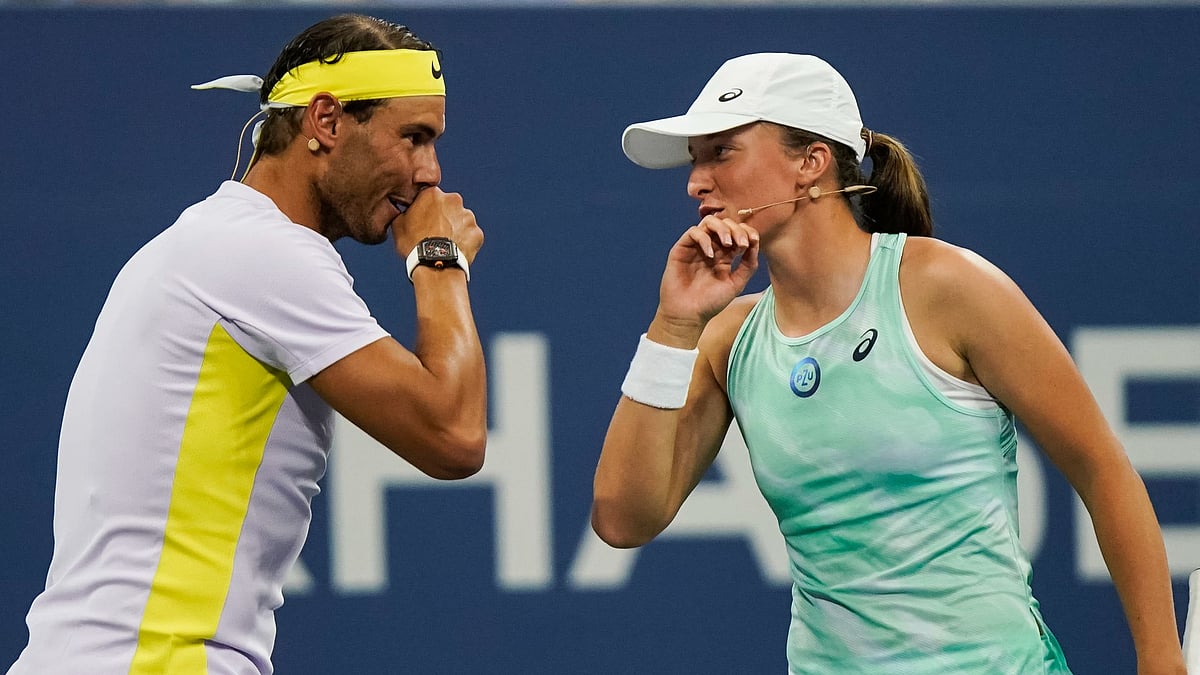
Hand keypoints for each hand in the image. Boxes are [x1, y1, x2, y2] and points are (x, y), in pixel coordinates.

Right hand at [391, 187, 483, 262]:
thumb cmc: (414, 245)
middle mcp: (453, 200)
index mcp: (433, 194)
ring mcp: (468, 216)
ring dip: (455, 228)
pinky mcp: (477, 232)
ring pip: (461, 220)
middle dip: (443, 217)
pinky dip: (465, 241)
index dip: (426, 209)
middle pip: (448, 206)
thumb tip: (406, 212)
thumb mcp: (398, 224)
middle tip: (434, 233)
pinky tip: (454, 250)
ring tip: (445, 244)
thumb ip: (405, 212)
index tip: (423, 219)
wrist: (435, 265)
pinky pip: (471, 235)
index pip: (430, 197)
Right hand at [651, 216, 758, 343]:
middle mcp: (711, 248)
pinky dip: (704, 239)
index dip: (747, 232)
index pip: (737, 233)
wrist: (688, 315)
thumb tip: (755, 243)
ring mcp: (696, 247)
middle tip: (742, 245)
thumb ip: (748, 265)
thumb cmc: (711, 302)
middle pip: (725, 224)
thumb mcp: (736, 283)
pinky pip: (693, 232)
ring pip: (709, 222)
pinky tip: (710, 255)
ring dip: (722, 228)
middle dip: (737, 230)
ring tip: (728, 243)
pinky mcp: (681, 249)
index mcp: (725, 255)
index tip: (753, 242)